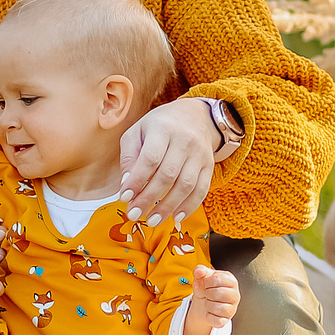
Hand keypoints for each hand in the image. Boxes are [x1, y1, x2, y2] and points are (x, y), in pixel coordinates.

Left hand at [121, 99, 223, 223]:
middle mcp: (185, 140)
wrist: (194, 115)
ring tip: (152, 220)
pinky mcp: (209, 165)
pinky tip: (175, 216)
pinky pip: (201, 189)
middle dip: (149, 198)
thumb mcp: (137, 131)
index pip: (150, 158)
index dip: (137, 180)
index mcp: (163, 129)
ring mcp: (199, 154)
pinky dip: (189, 206)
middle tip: (134, 214)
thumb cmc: (160, 125)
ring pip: (185, 185)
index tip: (124, 197)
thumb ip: (129, 156)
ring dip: (167, 207)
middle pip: (167, 175)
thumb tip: (126, 184)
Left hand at [182, 263, 239, 334]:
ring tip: (209, 302)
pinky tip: (210, 312)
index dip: (206, 282)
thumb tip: (199, 271)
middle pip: (216, 294)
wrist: (203, 303)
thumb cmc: (206, 288)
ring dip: (207, 305)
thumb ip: (200, 271)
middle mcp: (235, 294)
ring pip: (217, 308)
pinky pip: (216, 320)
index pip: (216, 279)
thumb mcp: (202, 277)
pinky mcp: (227, 319)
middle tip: (208, 294)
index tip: (207, 284)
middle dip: (207, 294)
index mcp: (231, 280)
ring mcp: (233, 308)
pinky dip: (209, 316)